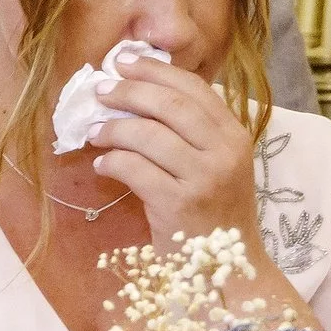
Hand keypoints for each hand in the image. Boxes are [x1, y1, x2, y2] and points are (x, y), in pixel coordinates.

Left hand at [85, 53, 264, 251]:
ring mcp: (204, 178)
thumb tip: (139, 93)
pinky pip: (134, 170)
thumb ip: (189, 132)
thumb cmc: (212, 213)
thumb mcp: (215, 165)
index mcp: (235, 136)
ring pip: (148, 135)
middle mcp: (225, 152)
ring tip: (94, 133)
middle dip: (129, 92)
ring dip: (113, 129)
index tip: (123, 62)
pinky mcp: (179, 205)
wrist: (226, 269)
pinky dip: (111, 163)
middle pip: (170, 104)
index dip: (156, 71)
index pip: (195, 88)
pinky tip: (101, 166)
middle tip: (100, 91)